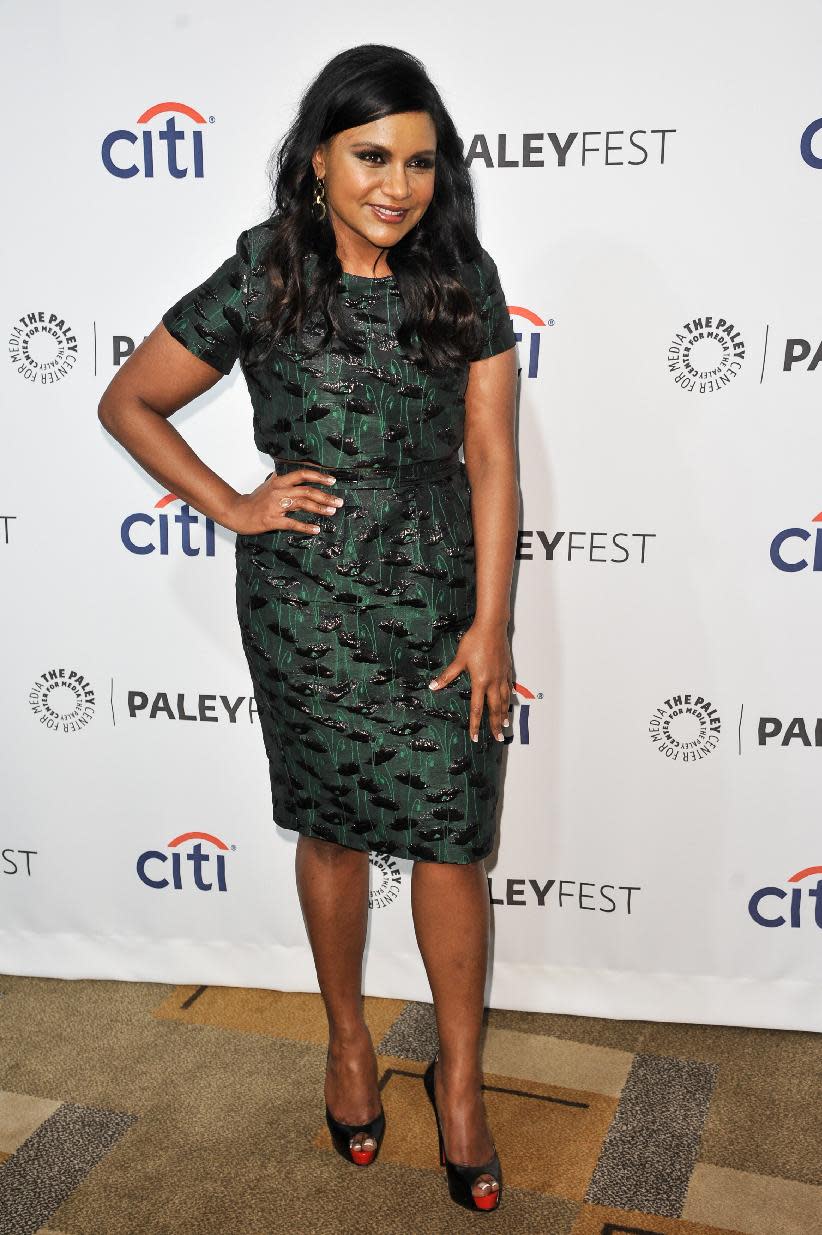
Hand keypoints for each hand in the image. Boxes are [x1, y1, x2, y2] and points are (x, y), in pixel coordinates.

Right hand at [227, 468, 342, 534]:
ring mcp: (276, 506)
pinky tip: (316, 529)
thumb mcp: (266, 485)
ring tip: (332, 512)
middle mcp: (279, 491)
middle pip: (306, 491)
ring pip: (302, 505)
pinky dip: (305, 527)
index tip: (332, 481)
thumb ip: (278, 479)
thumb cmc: (253, 500)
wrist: (237, 512)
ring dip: (319, 508)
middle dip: (325, 496)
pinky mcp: (272, 520)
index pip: (302, 474)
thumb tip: (285, 472)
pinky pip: (292, 523)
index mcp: (279, 482)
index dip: (318, 477)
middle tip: (339, 501)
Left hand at [428, 619, 513, 742]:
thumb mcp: (459, 659)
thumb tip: (433, 686)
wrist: (492, 627)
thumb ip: (447, 675)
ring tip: (505, 726)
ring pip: (504, 700)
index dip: (476, 725)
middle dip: (495, 725)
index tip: (475, 737)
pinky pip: (509, 688)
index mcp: (480, 682)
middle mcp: (493, 682)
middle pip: (495, 709)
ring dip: (504, 714)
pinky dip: (509, 698)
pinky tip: (510, 702)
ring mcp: (502, 676)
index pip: (477, 709)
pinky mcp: (507, 670)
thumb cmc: (474, 641)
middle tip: (499, 739)